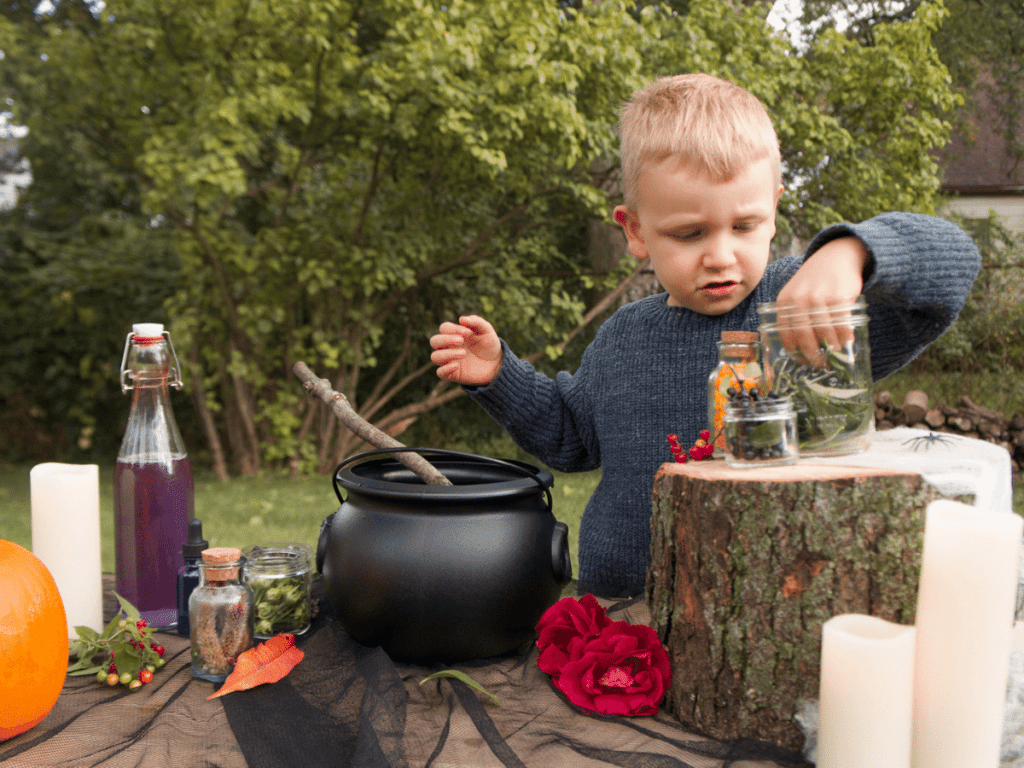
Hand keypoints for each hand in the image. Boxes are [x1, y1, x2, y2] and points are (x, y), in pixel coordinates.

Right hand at [429, 315, 502, 385]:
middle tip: (461, 341)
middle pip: (434, 341)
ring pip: (435, 357)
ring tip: (464, 354)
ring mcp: (450, 360)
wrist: (497, 363)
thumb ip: (476, 321)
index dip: (453, 329)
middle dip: (445, 340)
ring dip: (446, 354)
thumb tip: (461, 319)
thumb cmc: (489, 344)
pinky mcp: (453, 374)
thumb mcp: (486, 330)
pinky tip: (456, 366)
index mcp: (454, 334)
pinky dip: (445, 369)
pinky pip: (440, 373)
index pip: (444, 328)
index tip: (468, 333)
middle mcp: (449, 347)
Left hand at [775, 237, 869, 363]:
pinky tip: (847, 343)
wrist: (835, 256)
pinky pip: (842, 324)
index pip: (785, 334)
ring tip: (836, 355)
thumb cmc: (814, 283)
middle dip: (814, 355)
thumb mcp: (795, 295)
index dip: (795, 352)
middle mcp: (798, 300)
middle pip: (804, 337)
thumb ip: (793, 317)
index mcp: (784, 302)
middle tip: (822, 364)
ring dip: (832, 348)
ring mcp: (818, 298)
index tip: (803, 362)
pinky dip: (845, 337)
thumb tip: (800, 351)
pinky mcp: (838, 296)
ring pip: (824, 332)